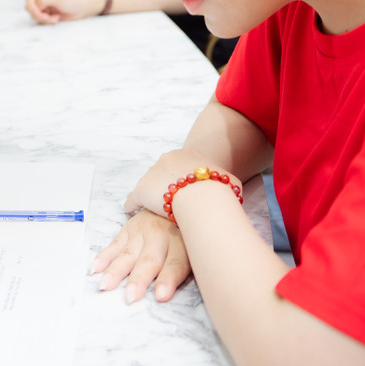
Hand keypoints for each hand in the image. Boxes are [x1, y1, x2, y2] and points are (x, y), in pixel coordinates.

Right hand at [25, 0, 94, 23]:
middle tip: (47, 17)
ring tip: (55, 18)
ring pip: (34, 15)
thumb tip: (35, 5)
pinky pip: (40, 20)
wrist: (81, 9)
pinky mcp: (46, 13)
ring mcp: (43, 6)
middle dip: (38, 14)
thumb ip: (44, 0)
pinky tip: (56, 19)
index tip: (38, 12)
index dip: (31, 6)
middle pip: (29, 7)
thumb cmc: (72, 0)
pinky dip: (47, 21)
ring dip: (43, 19)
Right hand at [89, 210, 189, 303]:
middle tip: (130, 296)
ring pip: (128, 254)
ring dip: (116, 271)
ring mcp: (142, 232)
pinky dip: (104, 258)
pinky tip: (96, 269)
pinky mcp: (129, 229)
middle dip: (139, 279)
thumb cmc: (188, 231)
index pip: (176, 264)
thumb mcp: (196, 246)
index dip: (168, 280)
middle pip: (149, 261)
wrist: (178, 196)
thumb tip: (185, 287)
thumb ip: (191, 265)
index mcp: (181, 244)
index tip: (161, 296)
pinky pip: (115, 245)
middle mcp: (160, 237)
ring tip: (105, 285)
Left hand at [123, 148, 242, 220]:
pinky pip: (133, 199)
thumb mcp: (230, 181)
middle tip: (172, 200)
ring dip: (152, 195)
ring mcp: (152, 174)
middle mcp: (167, 159)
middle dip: (168, 185)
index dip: (185, 179)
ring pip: (150, 185)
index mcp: (188, 155)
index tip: (188, 191)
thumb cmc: (219, 189)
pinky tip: (131, 210)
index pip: (183, 166)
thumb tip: (233, 188)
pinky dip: (132, 204)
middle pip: (164, 173)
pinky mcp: (141, 191)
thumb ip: (228, 182)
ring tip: (153, 206)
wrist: (201, 196)